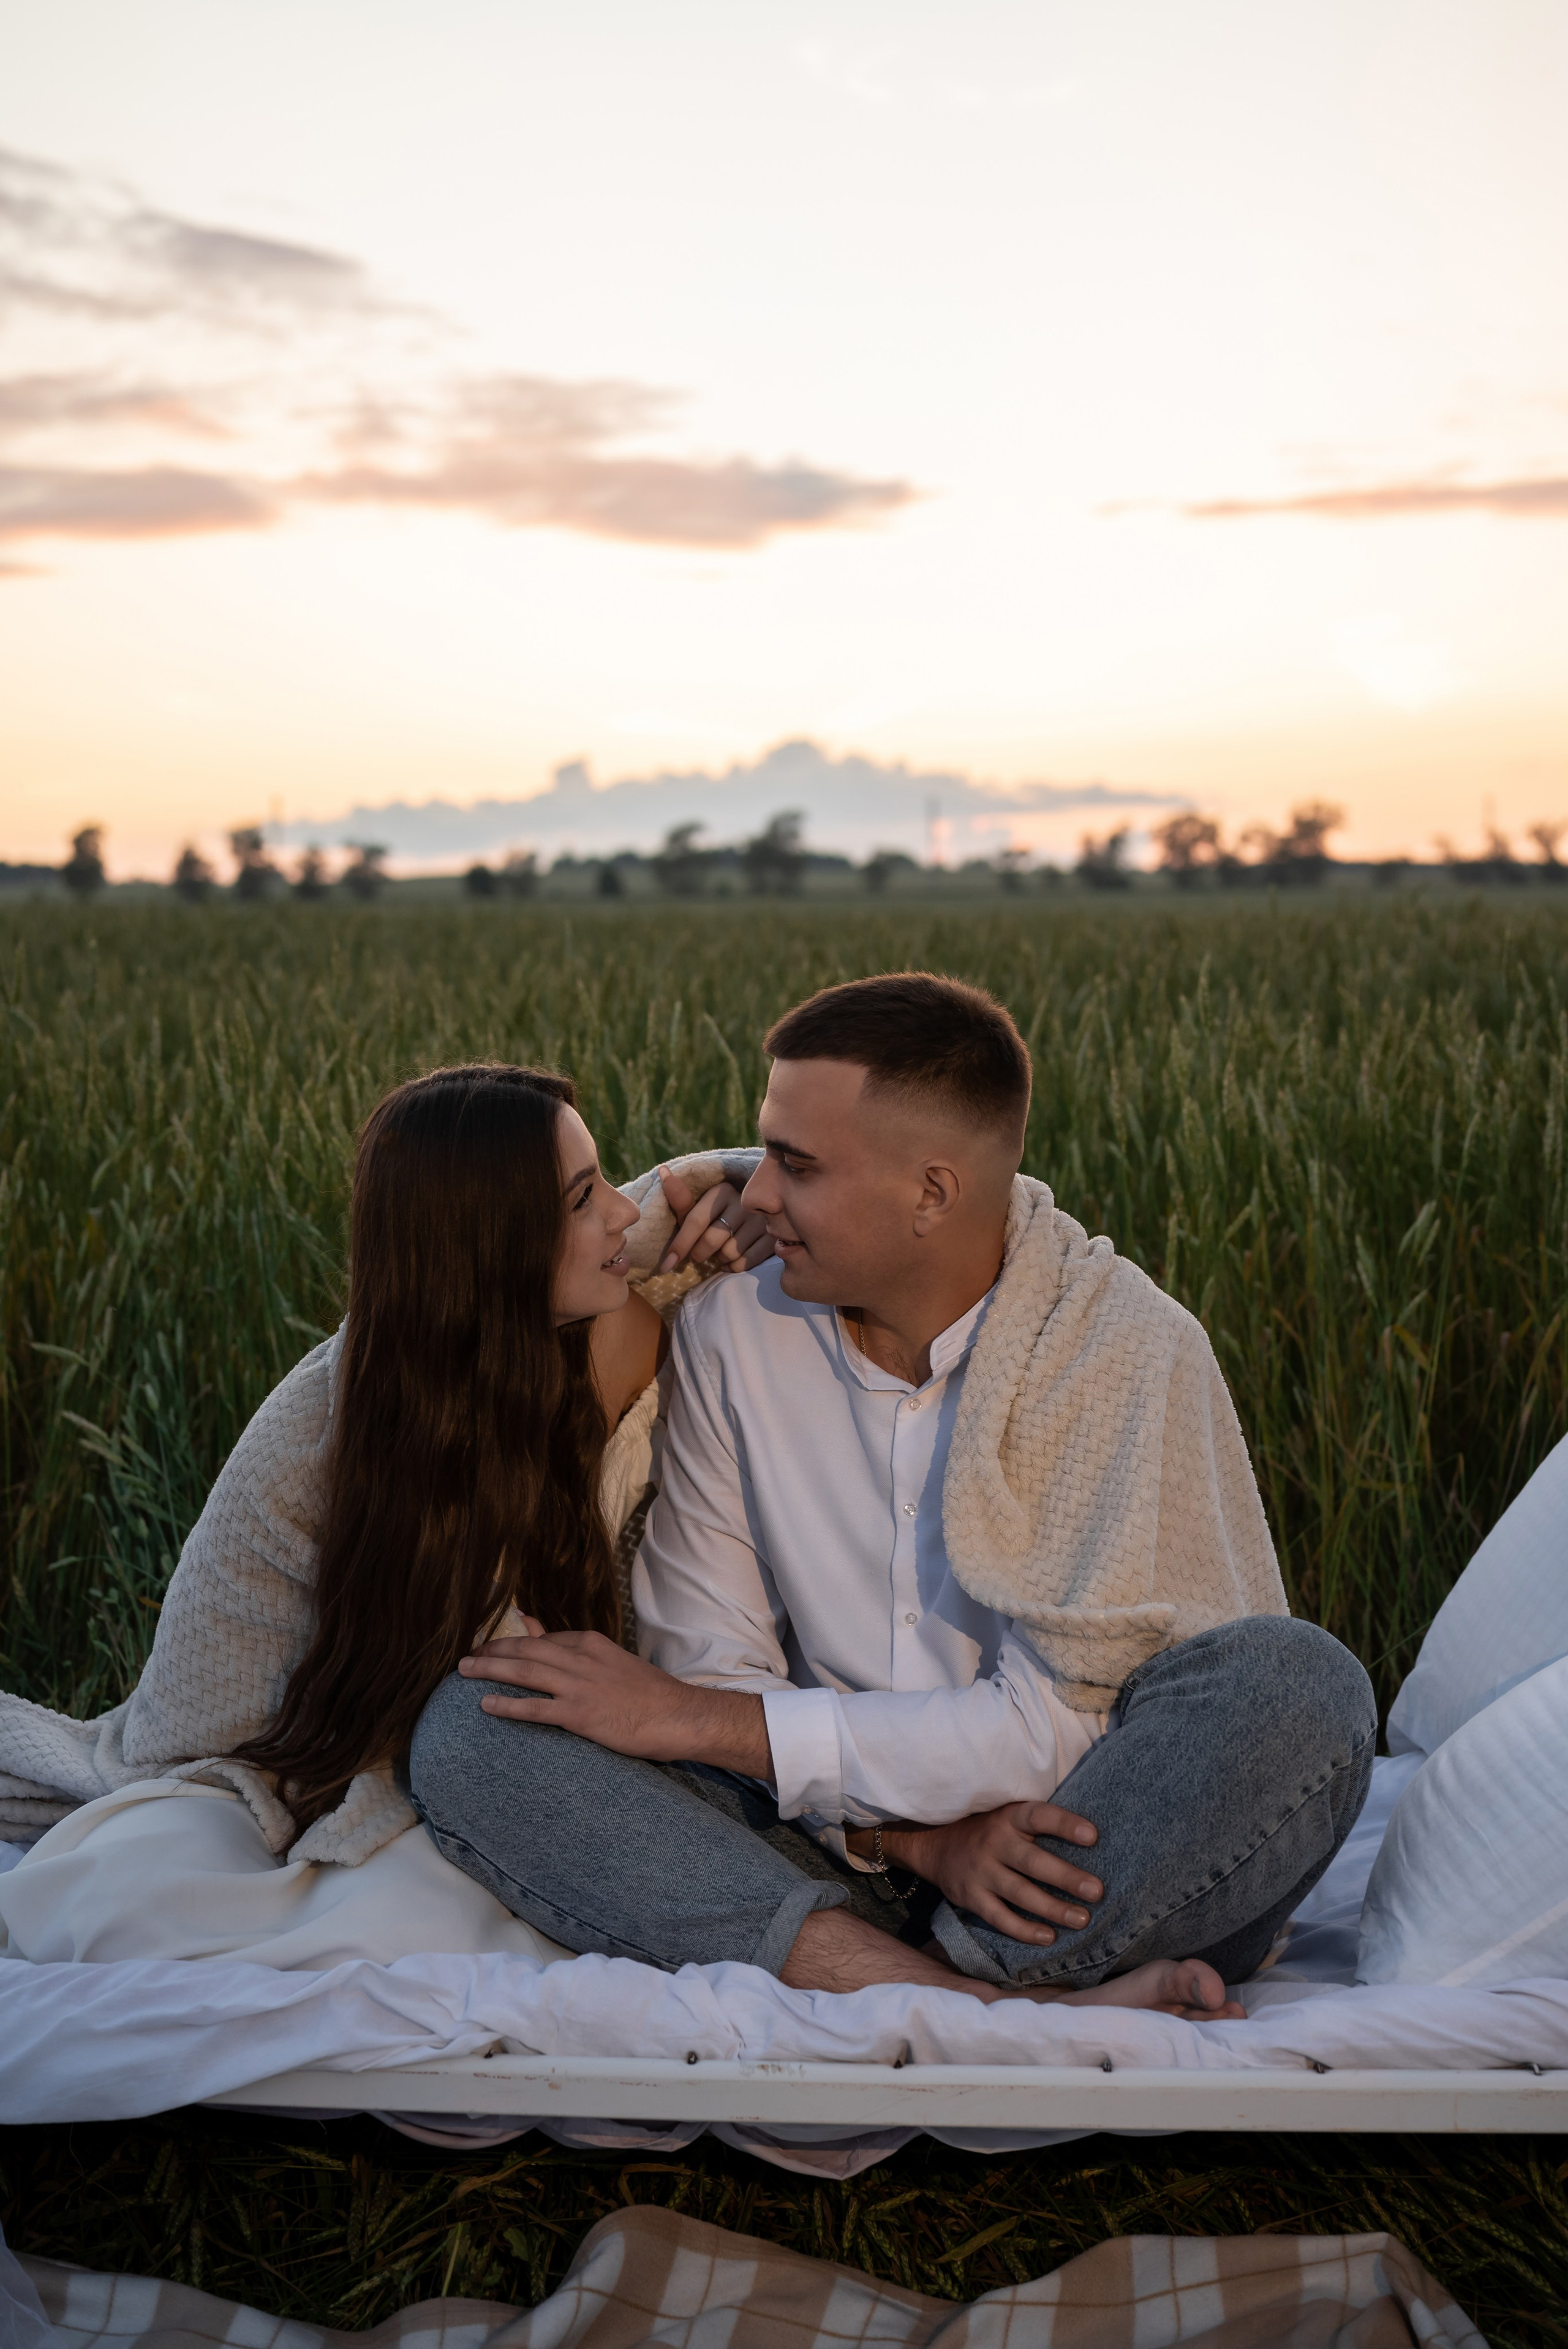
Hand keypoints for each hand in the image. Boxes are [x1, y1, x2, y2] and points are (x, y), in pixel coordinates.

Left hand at [459, 1630, 772, 1775]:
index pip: (541, 1639)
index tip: (489, 1649)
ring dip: (491, 1670)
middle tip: (464, 1657)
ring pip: (525, 1672)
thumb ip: (574, 1648)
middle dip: (492, 1651)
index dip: (509, 1644)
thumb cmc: (649, 1693)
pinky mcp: (581, 1715)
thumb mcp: (611, 1660)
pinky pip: (536, 1708)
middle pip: (525, 1650)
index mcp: (589, 1643)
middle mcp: (580, 1659)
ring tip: (464, 1672)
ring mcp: (580, 1686)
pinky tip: (487, 1705)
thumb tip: (542, 1630)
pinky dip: (509, 1705)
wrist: (679, 1715)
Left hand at [658, 1169, 774, 1274]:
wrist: (754, 1224)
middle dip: (699, 1253)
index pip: (695, 1221)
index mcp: (722, 1191)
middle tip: (699, 1254)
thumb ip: (680, 1198)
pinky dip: (734, 1266)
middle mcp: (743, 1202)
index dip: (679, 1245)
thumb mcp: (698, 1209)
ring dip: (719, 1259)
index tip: (666, 1266)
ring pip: (728, 1253)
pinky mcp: (772, 1238)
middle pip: (711, 1240)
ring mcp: (761, 1220)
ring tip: (721, 1250)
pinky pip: (744, 1263)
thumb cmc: (717, 1218)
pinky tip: (732, 1259)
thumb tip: (663, 1170)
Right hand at [886, 1801, 1103, 1948]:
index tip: (1093, 1837)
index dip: (1065, 1825)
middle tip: (1097, 1891)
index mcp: (1008, 1818)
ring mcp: (980, 1871)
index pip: (1039, 1816)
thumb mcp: (1009, 1818)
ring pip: (1020, 1893)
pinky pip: (1000, 1917)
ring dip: (1053, 1908)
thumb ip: (1039, 1827)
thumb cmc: (990, 1833)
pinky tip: (1048, 1936)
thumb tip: (1092, 1843)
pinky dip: (1024, 1929)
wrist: (935, 1847)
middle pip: (1033, 1862)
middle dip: (1066, 1877)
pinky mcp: (971, 1897)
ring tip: (1082, 1919)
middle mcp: (993, 1842)